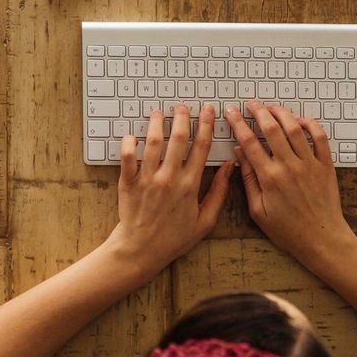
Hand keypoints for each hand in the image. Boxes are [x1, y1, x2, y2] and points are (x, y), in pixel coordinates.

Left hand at [108, 103, 234, 275]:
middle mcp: (169, 178)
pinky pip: (127, 157)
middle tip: (182, 106)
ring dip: (157, 124)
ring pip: (153, 142)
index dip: (206, 125)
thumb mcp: (206, 220)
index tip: (208, 110)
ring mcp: (147, 179)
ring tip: (159, 113)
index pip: (201, 147)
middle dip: (182, 117)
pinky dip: (129, 143)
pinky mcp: (128, 182)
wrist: (142, 250)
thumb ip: (219, 192)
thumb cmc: (174, 238)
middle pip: (178, 138)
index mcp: (190, 185)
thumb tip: (230, 166)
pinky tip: (133, 135)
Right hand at [228, 101, 356, 274]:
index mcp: (270, 178)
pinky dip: (309, 124)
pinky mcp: (325, 165)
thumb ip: (248, 180)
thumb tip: (239, 155)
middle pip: (271, 128)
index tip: (231, 113)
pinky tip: (299, 120)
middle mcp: (289, 167)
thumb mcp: (258, 211)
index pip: (249, 142)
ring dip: (281, 113)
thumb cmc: (288, 230)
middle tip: (250, 103)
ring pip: (294, 128)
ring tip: (271, 107)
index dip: (238, 124)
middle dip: (258, 111)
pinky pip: (319, 137)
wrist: (322, 239)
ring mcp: (309, 164)